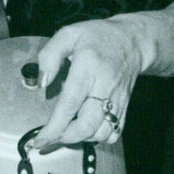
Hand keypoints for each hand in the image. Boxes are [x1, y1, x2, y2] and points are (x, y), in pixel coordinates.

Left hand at [32, 18, 143, 147]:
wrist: (132, 40)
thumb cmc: (98, 36)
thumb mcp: (69, 34)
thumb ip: (49, 56)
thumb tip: (42, 82)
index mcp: (88, 67)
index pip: (70, 103)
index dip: (54, 126)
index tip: (40, 139)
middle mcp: (104, 86)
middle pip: (87, 125)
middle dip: (65, 138)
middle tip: (51, 136)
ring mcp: (117, 98)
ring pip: (101, 133)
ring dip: (81, 139)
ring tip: (67, 132)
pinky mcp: (124, 106)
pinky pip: (114, 132)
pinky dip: (99, 138)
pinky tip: (87, 129)